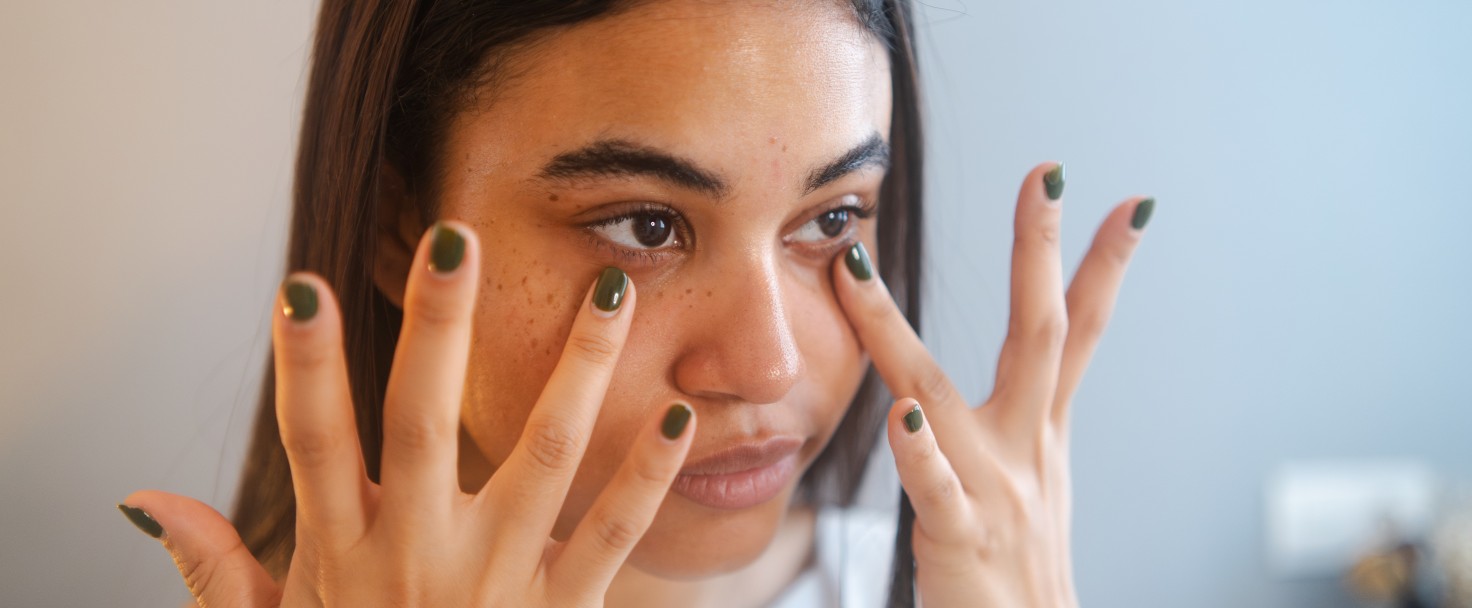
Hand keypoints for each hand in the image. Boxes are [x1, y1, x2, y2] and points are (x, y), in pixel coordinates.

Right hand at [118, 222, 694, 606]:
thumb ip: (215, 569)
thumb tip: (145, 500)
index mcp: (341, 554)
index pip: (312, 443)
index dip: (303, 367)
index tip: (303, 286)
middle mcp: (418, 557)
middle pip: (423, 425)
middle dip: (437, 329)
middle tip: (457, 239)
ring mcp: (496, 581)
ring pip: (542, 458)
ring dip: (576, 371)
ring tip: (607, 292)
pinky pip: (610, 536)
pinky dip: (647, 477)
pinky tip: (679, 415)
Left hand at [833, 163, 1150, 606]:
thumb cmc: (1015, 567)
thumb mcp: (1028, 483)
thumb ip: (1010, 423)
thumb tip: (984, 378)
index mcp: (1041, 432)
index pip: (1082, 333)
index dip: (1107, 267)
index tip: (1131, 202)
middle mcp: (1026, 449)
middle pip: (1044, 335)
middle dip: (1042, 251)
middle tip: (1045, 173)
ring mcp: (995, 489)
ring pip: (939, 394)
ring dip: (894, 331)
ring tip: (857, 274)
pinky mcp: (959, 535)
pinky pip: (935, 487)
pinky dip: (920, 452)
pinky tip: (900, 417)